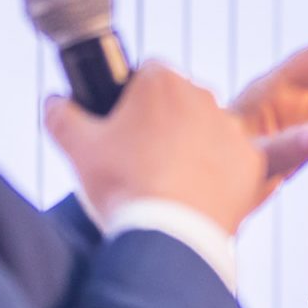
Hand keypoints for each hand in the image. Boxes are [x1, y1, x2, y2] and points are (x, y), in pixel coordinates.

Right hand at [46, 61, 270, 233]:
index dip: (133, 99)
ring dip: (194, 146)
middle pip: (180, 101)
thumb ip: (60, 115)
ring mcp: (232, 129)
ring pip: (208, 130)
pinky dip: (220, 173)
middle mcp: (204, 96)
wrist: (171, 234)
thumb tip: (54, 102)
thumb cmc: (124, 186)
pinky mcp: (252, 162)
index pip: (148, 73)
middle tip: (143, 159)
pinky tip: (200, 194)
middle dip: (165, 122)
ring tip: (170, 182)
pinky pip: (234, 161)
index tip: (125, 128)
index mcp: (161, 82)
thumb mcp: (76, 148)